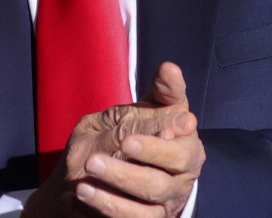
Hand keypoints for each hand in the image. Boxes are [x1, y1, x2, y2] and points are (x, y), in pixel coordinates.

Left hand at [23, 62, 204, 217]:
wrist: (86, 180)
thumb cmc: (119, 137)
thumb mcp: (131, 112)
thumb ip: (154, 94)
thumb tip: (170, 69)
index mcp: (183, 136)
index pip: (186, 126)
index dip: (174, 125)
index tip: (163, 124)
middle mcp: (183, 169)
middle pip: (178, 161)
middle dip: (151, 151)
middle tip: (121, 142)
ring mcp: (168, 198)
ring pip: (154, 191)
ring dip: (122, 178)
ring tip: (89, 167)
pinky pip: (135, 217)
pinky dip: (109, 205)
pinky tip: (85, 192)